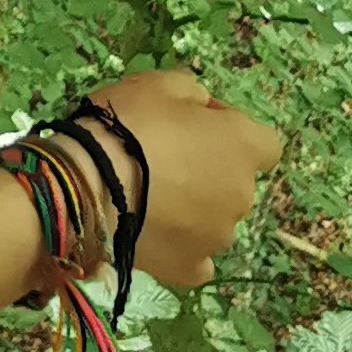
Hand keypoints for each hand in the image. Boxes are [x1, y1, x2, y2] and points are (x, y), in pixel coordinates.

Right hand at [80, 66, 281, 287]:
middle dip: (208, 168)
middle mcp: (242, 195)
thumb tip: (201, 109)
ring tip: (148, 199)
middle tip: (162, 159)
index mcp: (243, 146)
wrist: (87, 183)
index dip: (229, 129)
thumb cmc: (128, 124)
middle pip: (235, 181)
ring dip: (194, 207)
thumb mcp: (160, 83)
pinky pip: (198, 259)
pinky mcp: (190, 268)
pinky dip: (184, 247)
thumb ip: (193, 94)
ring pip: (215, 218)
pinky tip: (158, 234)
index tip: (193, 123)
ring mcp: (218, 237)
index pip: (264, 142)